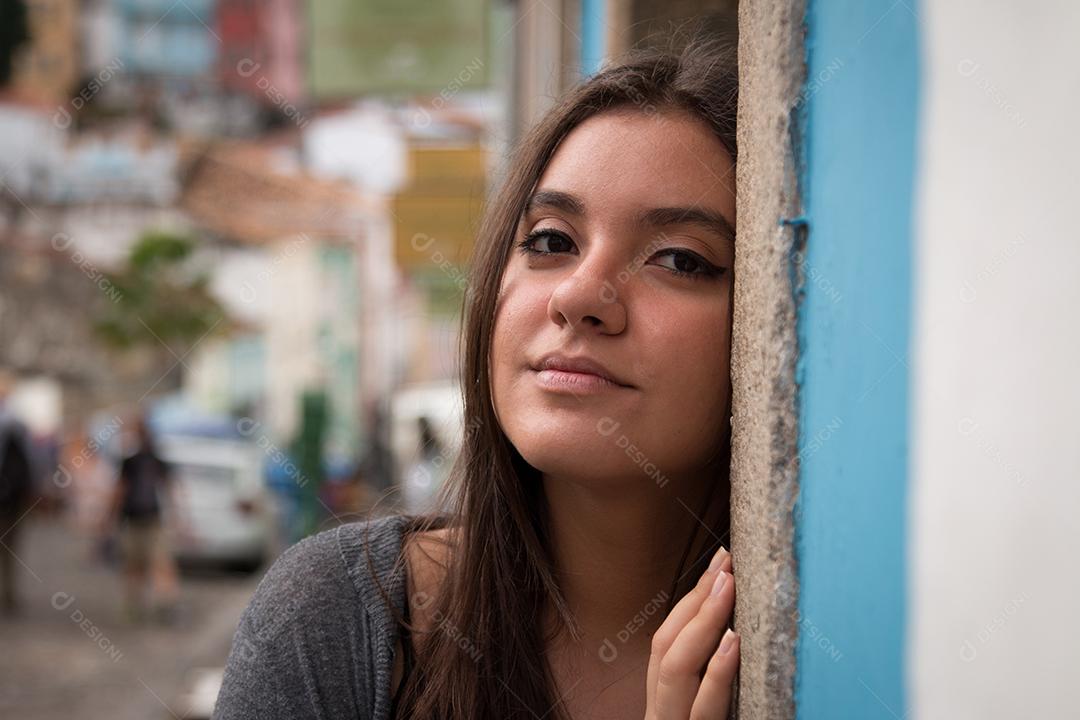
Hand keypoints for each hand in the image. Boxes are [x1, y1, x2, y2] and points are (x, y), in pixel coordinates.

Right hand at [645, 545, 738, 718]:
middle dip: (696, 600)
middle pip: (666, 645)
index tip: (719, 563)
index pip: (667, 639)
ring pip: (677, 668)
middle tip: (725, 563)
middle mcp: (662, 711)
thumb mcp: (700, 707)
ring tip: (727, 586)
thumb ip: (706, 678)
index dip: (692, 599)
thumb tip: (734, 629)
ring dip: (703, 623)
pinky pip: (704, 707)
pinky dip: (718, 673)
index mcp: (663, 700)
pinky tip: (732, 642)